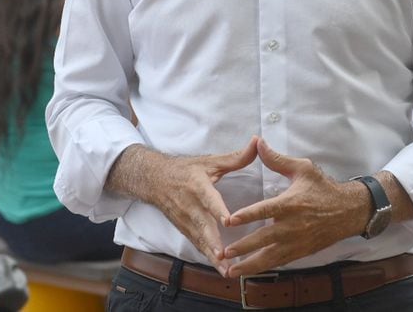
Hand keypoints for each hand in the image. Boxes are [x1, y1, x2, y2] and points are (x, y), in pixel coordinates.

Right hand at [148, 137, 259, 275]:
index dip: (218, 211)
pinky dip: (208, 258)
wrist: (155, 180)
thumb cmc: (186, 170)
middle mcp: (190, 206)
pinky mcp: (185, 230)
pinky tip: (221, 269)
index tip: (228, 222)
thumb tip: (257, 142)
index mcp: (198, 186)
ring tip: (226, 271)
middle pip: (202, 226)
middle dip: (213, 243)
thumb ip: (236, 157)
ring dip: (212, 257)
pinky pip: (198, 246)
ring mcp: (186, 221)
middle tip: (224, 256)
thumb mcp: (210, 161)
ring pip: (200, 241)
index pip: (209, 199)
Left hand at [221, 139, 368, 276]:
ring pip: (270, 257)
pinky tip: (250, 272)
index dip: (247, 216)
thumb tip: (258, 142)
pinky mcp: (300, 252)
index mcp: (290, 203)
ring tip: (231, 271)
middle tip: (225, 252)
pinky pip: (279, 262)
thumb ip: (277, 159)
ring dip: (250, 265)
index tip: (230, 221)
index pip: (265, 210)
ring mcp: (296, 242)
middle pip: (264, 238)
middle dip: (243, 247)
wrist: (348, 211)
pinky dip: (264, 268)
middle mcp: (292, 225)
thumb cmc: (323, 188)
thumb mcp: (302, 168)